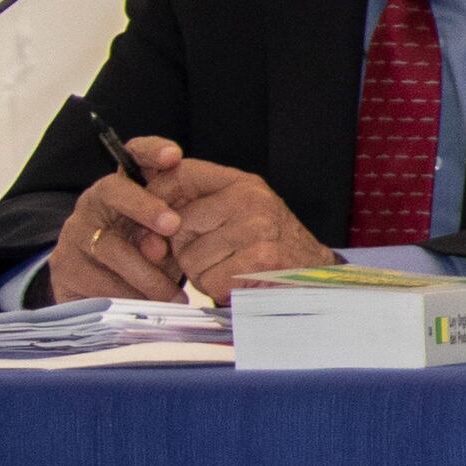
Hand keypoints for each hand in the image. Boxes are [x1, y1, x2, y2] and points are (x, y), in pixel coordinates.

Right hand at [49, 166, 189, 301]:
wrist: (95, 291)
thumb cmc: (144, 257)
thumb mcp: (163, 239)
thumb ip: (170, 228)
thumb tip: (174, 230)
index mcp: (124, 189)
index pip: (133, 156)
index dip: (151, 151)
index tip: (174, 156)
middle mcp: (93, 205)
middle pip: (112, 192)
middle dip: (145, 206)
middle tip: (173, 225)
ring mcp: (73, 236)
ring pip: (108, 247)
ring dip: (145, 272)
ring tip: (174, 295)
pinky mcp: (63, 269)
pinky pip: (96, 282)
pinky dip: (127, 296)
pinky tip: (148, 308)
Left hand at [125, 138, 325, 300]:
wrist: (318, 279)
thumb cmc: (269, 250)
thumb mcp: (237, 217)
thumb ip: (194, 213)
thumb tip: (146, 237)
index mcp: (240, 183)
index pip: (178, 174)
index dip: (155, 198)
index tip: (158, 224)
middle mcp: (249, 198)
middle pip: (178, 225)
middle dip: (186, 250)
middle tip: (216, 258)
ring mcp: (257, 227)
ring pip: (190, 258)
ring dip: (204, 274)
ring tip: (232, 271)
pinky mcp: (262, 258)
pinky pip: (210, 280)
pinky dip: (220, 290)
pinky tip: (240, 284)